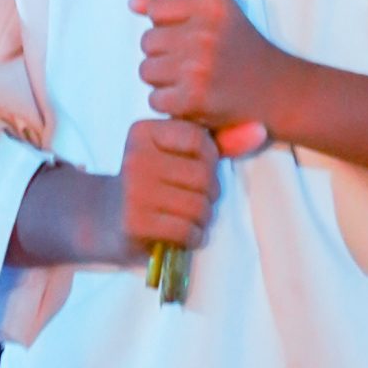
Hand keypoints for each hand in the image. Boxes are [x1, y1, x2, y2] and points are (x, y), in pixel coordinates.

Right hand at [107, 119, 219, 264]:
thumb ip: (219, 142)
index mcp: (143, 131)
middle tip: (193, 199)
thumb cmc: (154, 182)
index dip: (210, 159)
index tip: (197, 169)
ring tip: (187, 217)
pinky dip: (192, 237)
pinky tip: (179, 234)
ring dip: (201, 219)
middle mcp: (135, 156)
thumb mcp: (178, 155)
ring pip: (199, 206)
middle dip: (208, 194)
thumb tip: (260, 130)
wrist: (107, 219)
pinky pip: (187, 231)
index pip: (198, 138)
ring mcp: (133, 190)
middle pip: (203, 175)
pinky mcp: (135, 222)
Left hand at [132, 0, 281, 141]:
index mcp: (211, 6)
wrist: (278, 91)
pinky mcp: (195, 99)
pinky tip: (190, 99)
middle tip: (188, 62)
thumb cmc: (242, 47)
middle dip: (162, 54)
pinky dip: (169, 103)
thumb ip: (173, 1)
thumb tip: (132, 4)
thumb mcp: (217, 12)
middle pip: (147, 41)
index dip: (164, 24)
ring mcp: (199, 67)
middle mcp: (204, 33)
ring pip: (146, 70)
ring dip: (162, 80)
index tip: (183, 35)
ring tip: (188, 80)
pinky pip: (155, 99)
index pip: (156, 8)